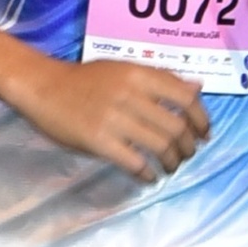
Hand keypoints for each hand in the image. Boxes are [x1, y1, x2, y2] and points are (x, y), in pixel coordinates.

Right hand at [8, 51, 210, 178]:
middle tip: (186, 154)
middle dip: (188, 146)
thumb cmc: (85, 79)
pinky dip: (148, 174)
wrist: (43, 87)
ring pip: (160, 147)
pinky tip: (149, 177)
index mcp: (139, 74)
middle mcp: (130, 95)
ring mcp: (114, 119)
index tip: (205, 133)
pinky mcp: (99, 141)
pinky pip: (135, 163)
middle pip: (176, 127)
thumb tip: (198, 89)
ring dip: (172, 162)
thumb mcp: (124, 69)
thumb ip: (160, 79)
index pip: (185, 98)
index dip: (201, 119)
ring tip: (170, 167)